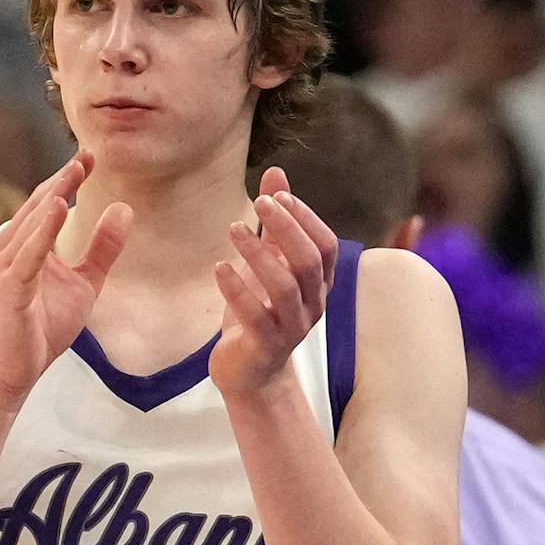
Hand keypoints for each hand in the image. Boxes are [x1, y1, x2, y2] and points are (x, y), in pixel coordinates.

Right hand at [0, 150, 131, 410]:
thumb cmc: (42, 328)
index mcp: (25, 245)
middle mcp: (9, 248)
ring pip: (32, 222)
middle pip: (38, 204)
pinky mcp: (10, 287)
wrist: (15, 370)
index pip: (47, 203)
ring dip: (53, 194)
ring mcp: (7, 266)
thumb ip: (103, 248)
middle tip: (88, 153)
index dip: (69, 179)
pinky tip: (58, 206)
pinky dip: (43, 229)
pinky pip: (29, 253)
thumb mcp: (85, 283)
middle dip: (63, 179)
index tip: (93, 156)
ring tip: (75, 170)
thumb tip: (124, 209)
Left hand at [209, 168, 337, 394]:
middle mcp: (312, 304)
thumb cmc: (259, 311)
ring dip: (259, 254)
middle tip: (259, 203)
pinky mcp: (265, 346)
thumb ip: (274, 223)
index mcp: (317, 283)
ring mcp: (292, 328)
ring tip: (233, 229)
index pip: (325, 245)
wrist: (249, 372)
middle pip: (310, 262)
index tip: (277, 195)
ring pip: (285, 288)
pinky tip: (219, 268)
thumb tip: (276, 172)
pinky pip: (256, 317)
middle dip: (287, 229)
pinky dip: (238, 290)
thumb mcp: (267, 262)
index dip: (305, 218)